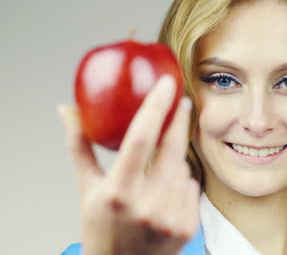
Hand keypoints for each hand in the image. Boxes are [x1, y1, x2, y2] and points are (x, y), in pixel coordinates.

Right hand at [58, 75, 199, 254]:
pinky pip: (192, 187)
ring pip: (183, 168)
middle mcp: (147, 205)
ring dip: (175, 159)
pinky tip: (166, 193)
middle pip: (172, 149)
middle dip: (180, 120)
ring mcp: (171, 217)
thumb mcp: (87, 189)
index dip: (155, 107)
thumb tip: (66, 111)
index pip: (141, 139)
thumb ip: (79, 147)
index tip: (166, 85)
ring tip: (158, 170)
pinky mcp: (188, 226)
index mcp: (118, 192)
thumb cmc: (101, 229)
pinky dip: (182, 181)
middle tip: (182, 102)